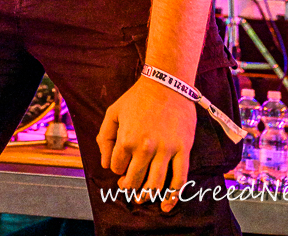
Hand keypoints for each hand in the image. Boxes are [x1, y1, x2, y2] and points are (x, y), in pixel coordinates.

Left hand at [96, 75, 195, 211]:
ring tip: (143, 198)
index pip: (117, 168)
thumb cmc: (138, 97)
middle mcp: (145, 147)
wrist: (166, 82)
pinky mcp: (183, 149)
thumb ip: (104, 138)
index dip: (117, 169)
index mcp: (126, 139)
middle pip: (134, 180)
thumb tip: (105, 164)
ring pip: (155, 184)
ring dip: (147, 196)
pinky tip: (167, 204)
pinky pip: (179, 178)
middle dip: (129, 186)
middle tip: (129, 187)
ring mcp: (166, 149)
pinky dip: (173, 195)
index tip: (121, 167)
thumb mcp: (113, 112)